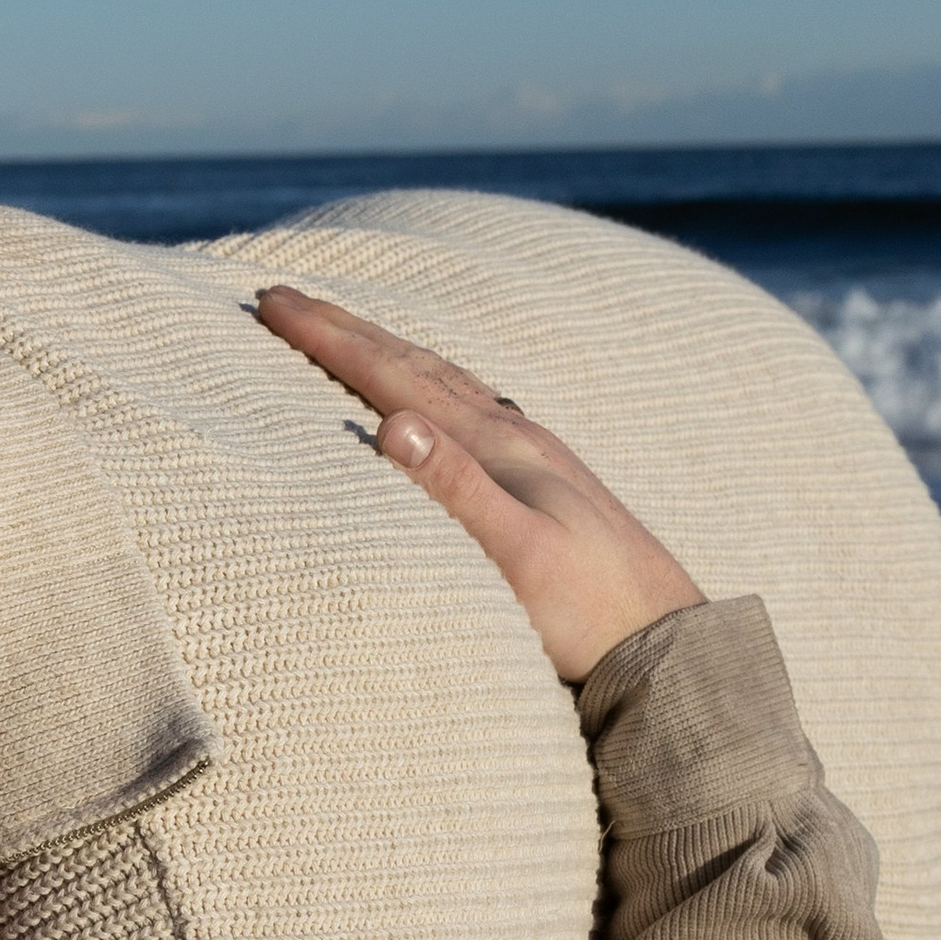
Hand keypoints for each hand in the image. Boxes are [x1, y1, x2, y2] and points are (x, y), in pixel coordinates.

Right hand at [255, 287, 702, 684]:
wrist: (668, 643)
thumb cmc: (588, 612)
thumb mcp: (517, 559)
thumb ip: (456, 492)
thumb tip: (392, 426)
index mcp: (498, 446)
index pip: (395, 376)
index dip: (330, 338)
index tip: (273, 302)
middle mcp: (514, 435)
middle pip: (415, 363)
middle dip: (345, 328)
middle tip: (283, 296)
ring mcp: (532, 453)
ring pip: (444, 379)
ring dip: (385, 348)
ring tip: (344, 329)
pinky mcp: (544, 479)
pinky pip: (468, 405)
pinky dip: (428, 382)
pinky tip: (431, 396)